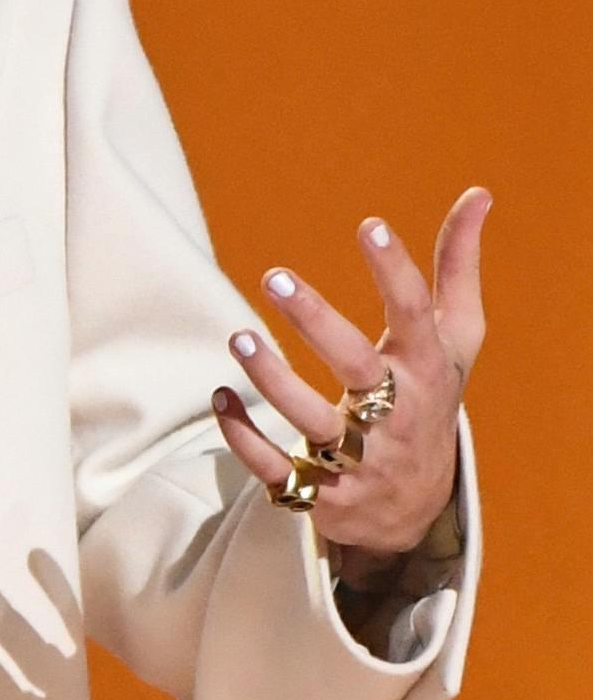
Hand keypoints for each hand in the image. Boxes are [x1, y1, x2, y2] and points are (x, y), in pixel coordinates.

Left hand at [210, 186, 489, 571]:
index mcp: (426, 370)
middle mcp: (396, 415)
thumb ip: (458, 268)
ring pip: (313, 423)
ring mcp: (361, 460)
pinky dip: (245, 437)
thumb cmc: (432, 397)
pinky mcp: (326, 496)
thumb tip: (478, 194)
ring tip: (239, 337)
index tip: (370, 225)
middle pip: (356, 367)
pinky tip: (222, 397)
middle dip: (316, 322)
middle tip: (274, 276)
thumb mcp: (456, 339)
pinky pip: (279, 472)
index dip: (395, 271)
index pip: (416, 315)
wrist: (420, 506)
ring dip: (272, 380)